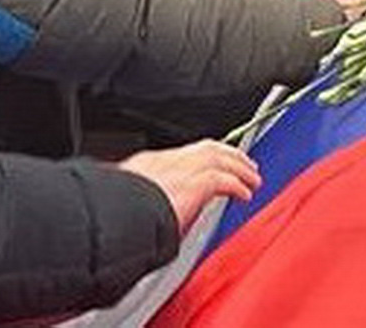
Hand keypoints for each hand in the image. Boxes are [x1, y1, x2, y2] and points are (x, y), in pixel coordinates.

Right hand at [119, 140, 261, 235]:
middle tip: (242, 164)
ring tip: (252, 177)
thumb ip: (142, 203)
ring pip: (219, 157)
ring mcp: (181, 168)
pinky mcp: (194, 183)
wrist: (114, 217)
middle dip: (228, 154)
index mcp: (146, 164)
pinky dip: (237, 184)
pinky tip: (245, 194)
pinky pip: (224, 179)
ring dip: (238, 166)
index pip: (181, 154)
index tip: (212, 165)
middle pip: (206, 148)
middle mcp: (166, 161)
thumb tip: (150, 218)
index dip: (201, 158)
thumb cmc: (115, 216)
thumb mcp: (127, 203)